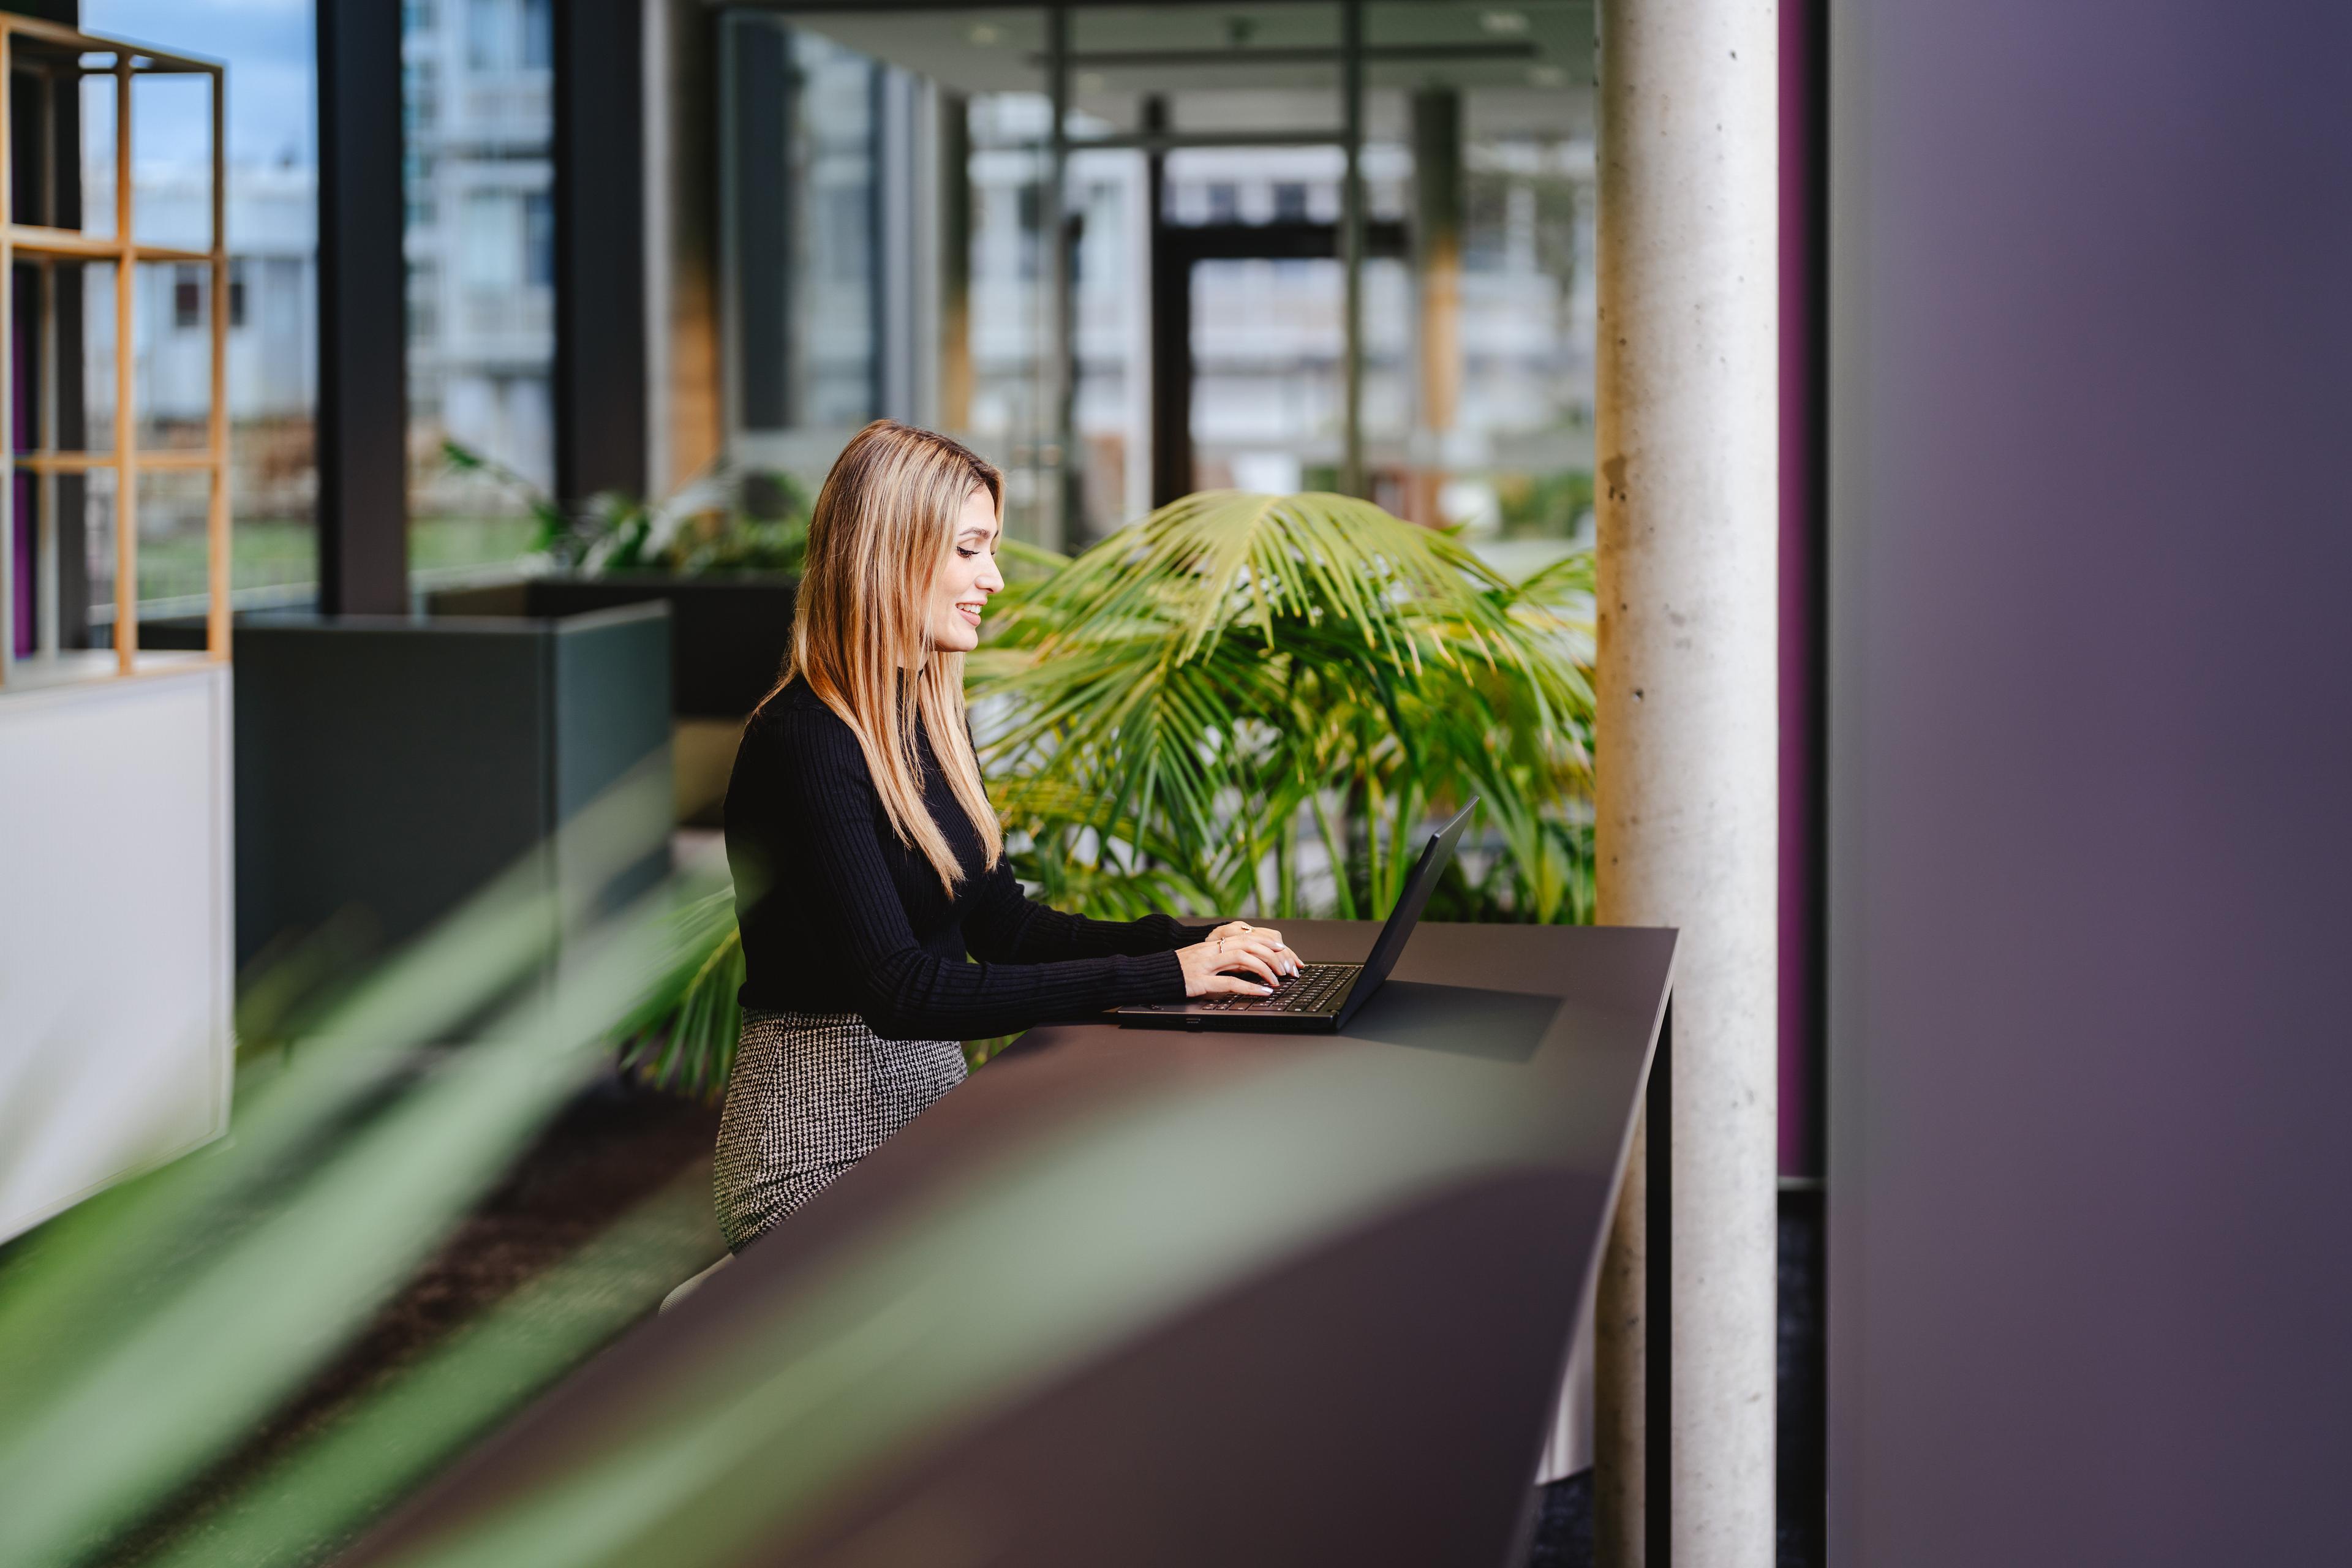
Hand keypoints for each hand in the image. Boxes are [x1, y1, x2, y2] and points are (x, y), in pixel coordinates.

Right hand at [1176, 921, 1302, 997]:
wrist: (1154, 974)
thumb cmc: (1179, 969)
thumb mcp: (1204, 959)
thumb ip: (1224, 960)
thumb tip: (1250, 965)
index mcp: (1212, 943)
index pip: (1245, 937)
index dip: (1266, 942)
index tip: (1282, 949)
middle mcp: (1211, 950)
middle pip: (1248, 944)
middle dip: (1271, 955)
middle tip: (1286, 967)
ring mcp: (1205, 965)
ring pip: (1241, 958)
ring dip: (1264, 969)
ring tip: (1277, 980)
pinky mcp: (1200, 981)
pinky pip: (1229, 982)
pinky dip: (1250, 987)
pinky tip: (1263, 992)